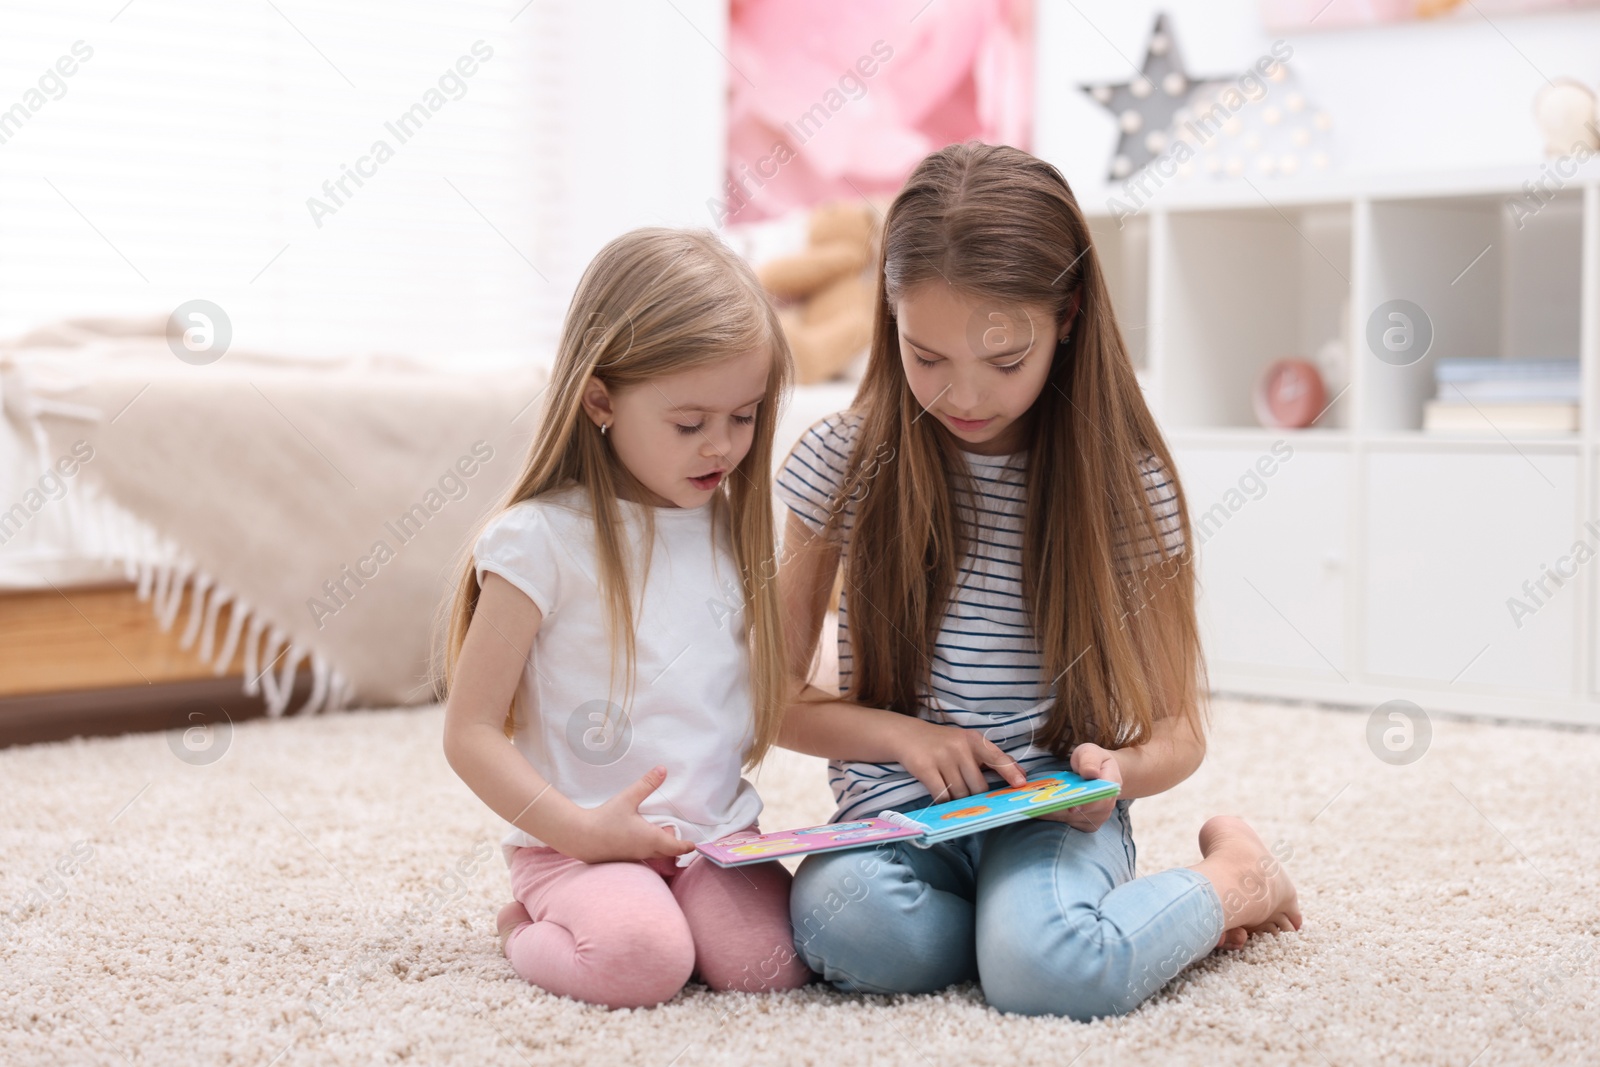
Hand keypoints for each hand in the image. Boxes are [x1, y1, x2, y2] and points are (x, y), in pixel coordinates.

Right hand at [561, 766, 697, 864]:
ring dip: (658, 845)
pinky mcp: (622, 859)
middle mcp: (644, 852)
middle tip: (671, 830)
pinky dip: (645, 848)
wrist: (580, 837)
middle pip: (665, 851)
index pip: (676, 847)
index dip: (686, 846)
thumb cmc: (605, 819)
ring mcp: (633, 858)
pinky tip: (635, 836)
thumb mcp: (628, 798)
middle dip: (671, 842)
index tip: (694, 845)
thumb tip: (663, 769)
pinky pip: (640, 856)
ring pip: (652, 854)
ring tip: (654, 830)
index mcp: (651, 839)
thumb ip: (647, 784)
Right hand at [896, 718, 1027, 802]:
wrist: (907, 735)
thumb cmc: (944, 743)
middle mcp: (959, 747)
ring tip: (953, 791)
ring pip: (960, 794)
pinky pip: (942, 795)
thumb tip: (1022, 775)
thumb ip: (994, 758)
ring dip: (959, 800)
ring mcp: (942, 757)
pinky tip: (943, 797)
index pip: (996, 757)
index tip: (1020, 784)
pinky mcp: (925, 768)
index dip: (1009, 772)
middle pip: (978, 786)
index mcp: (974, 740)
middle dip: (976, 796)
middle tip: (970, 794)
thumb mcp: (969, 744)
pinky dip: (944, 802)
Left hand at [1037, 743, 1121, 832]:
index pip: (1101, 799)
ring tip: (1033, 807)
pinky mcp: (1085, 824)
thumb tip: (1090, 773)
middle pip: (1084, 814)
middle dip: (1061, 809)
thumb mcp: (1090, 752)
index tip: (1070, 806)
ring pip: (1072, 820)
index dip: (1087, 804)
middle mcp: (1106, 806)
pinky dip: (1052, 818)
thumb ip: (1089, 760)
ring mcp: (1097, 817)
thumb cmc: (1092, 760)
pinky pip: (1068, 824)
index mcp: (1111, 785)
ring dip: (1053, 814)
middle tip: (1038, 806)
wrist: (1098, 772)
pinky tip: (1038, 810)